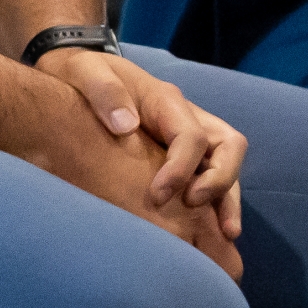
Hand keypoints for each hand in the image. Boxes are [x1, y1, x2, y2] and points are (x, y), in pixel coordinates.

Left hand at [37, 48, 247, 225]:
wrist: (78, 74)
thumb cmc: (84, 75)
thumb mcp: (87, 73)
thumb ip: (104, 92)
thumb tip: (125, 125)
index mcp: (166, 100)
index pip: (191, 136)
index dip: (181, 168)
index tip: (157, 196)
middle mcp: (186, 118)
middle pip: (228, 146)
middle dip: (220, 180)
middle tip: (194, 207)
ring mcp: (187, 136)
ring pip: (225, 165)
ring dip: (228, 198)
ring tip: (226, 234)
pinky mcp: (179, 155)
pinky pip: (207, 176)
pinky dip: (214, 203)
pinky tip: (210, 233)